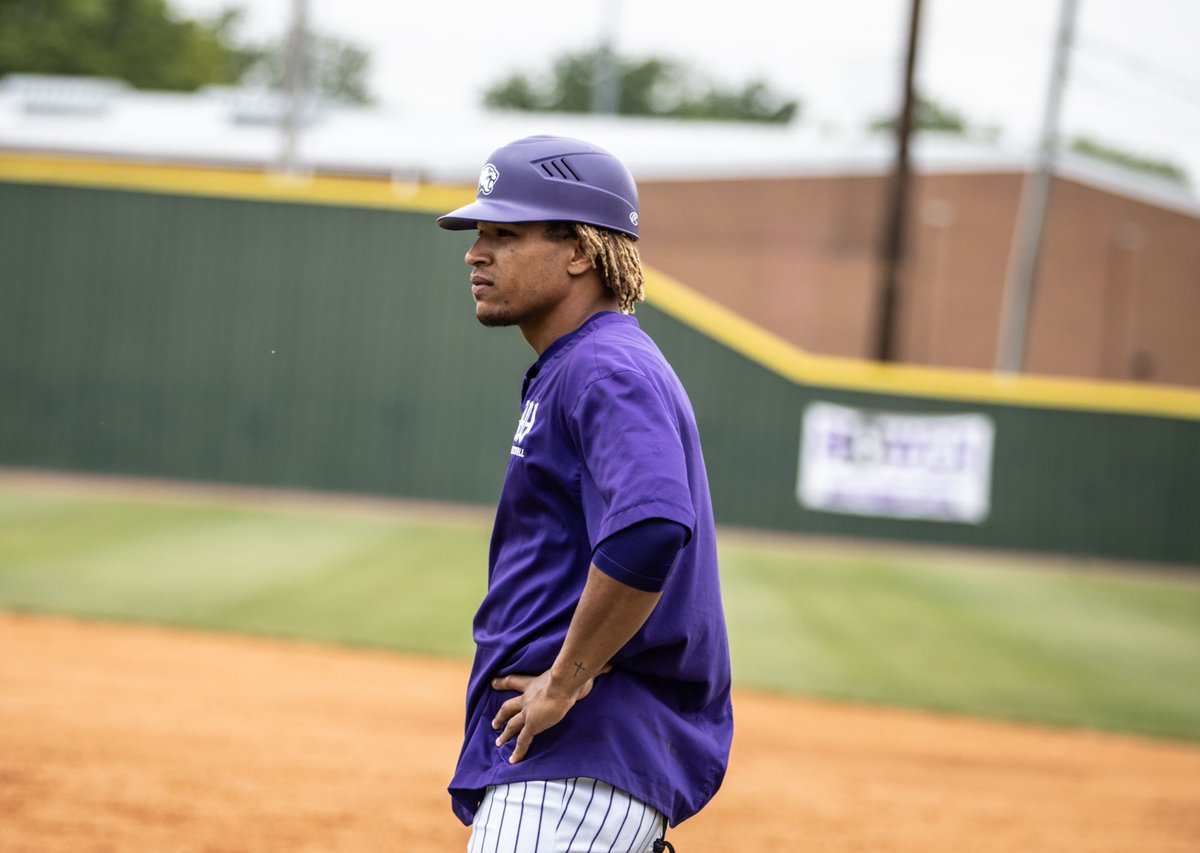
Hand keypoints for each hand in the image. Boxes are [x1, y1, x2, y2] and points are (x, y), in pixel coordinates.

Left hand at [491, 665, 610, 763]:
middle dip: (500, 715)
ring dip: (505, 734)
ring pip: (512, 725)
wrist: (564, 683)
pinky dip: (518, 751)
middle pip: (508, 707)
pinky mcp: (532, 726)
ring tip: (498, 742)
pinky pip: (523, 741)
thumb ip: (591, 670)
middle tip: (493, 723)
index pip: (515, 681)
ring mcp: (529, 713)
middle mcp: (528, 698)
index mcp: (535, 683)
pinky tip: (513, 761)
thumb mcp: (577, 671)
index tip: (493, 683)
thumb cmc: (571, 674)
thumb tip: (609, 667)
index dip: (503, 682)